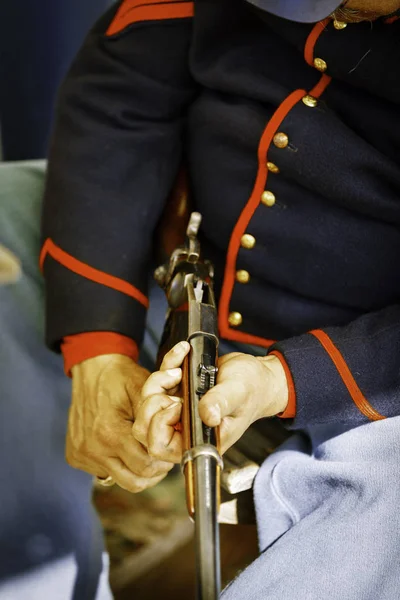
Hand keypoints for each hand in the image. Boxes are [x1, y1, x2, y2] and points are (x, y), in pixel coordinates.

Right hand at [66, 354, 175, 492]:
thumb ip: (162, 402)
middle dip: (155, 467)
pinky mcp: (75, 457)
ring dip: (138, 470)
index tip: (170, 444)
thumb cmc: (120, 376)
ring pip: (123, 481)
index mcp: (110, 431)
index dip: (164, 457)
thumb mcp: (143, 385)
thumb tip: (182, 405)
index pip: (147, 464)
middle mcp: (93, 449)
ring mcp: (83, 455)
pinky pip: (105, 474)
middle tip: (161, 447)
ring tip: (146, 449)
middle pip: (137, 480)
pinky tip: (123, 445)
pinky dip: (119, 465)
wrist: (90, 368)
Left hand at [132, 344, 287, 460]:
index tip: (179, 403)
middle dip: (153, 399)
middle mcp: (184, 430)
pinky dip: (166, 362)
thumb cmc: (253, 390)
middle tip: (176, 382)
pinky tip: (183, 351)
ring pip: (146, 403)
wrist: (258, 376)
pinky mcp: (176, 392)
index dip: (159, 424)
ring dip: (157, 380)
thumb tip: (207, 414)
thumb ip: (221, 403)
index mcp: (198, 441)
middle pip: (144, 426)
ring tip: (180, 368)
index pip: (159, 446)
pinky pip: (157, 382)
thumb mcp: (238, 393)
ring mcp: (178, 412)